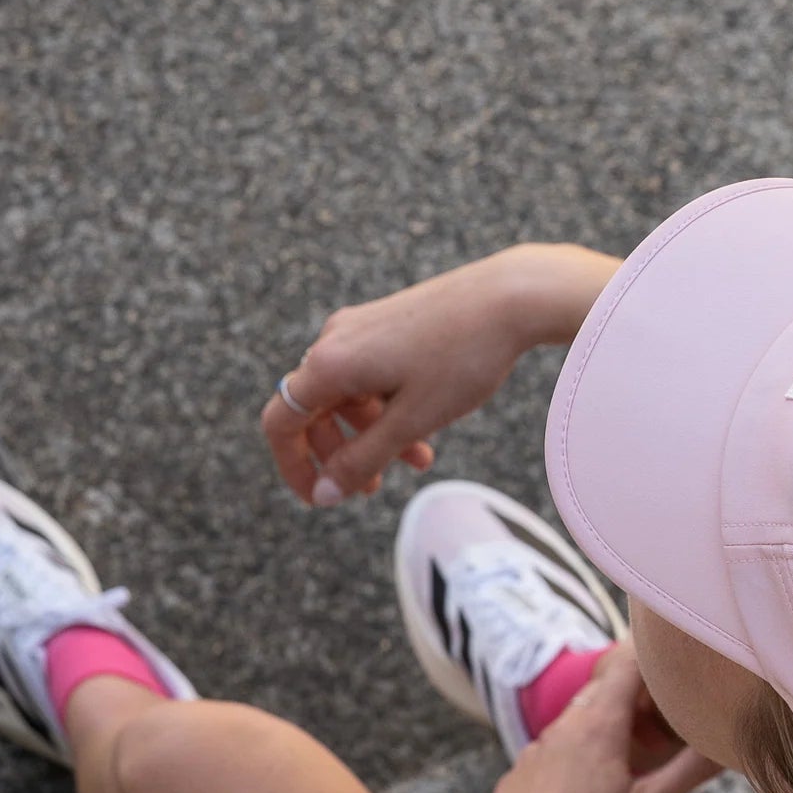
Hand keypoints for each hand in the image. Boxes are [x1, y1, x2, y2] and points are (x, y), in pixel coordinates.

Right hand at [261, 243, 620, 505]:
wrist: (511, 296)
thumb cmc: (462, 358)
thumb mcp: (412, 421)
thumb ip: (363, 460)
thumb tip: (324, 494)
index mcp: (330, 363)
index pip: (282, 422)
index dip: (293, 466)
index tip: (319, 497)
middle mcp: (335, 339)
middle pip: (314, 410)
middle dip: (340, 455)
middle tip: (373, 488)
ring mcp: (361, 327)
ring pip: (348, 394)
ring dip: (373, 434)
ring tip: (418, 460)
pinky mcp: (388, 321)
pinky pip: (370, 374)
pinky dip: (388, 407)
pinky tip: (426, 427)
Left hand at [467, 637, 721, 792]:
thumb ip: (688, 771)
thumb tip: (727, 746)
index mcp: (596, 725)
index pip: (625, 664)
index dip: (653, 658)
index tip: (676, 665)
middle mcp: (560, 727)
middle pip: (602, 690)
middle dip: (635, 700)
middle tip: (664, 725)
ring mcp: (533, 751)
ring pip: (576, 722)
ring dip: (607, 730)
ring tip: (631, 764)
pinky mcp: (516, 776)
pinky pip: (552, 750)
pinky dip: (577, 755)